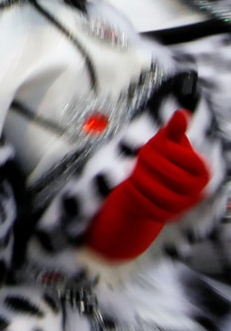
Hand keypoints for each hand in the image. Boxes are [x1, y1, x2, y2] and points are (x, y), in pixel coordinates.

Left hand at [85, 111, 211, 260]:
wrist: (145, 183)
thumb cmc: (159, 159)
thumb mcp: (164, 142)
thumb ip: (173, 130)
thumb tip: (181, 113)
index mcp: (201, 171)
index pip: (195, 164)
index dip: (174, 152)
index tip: (158, 144)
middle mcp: (196, 191)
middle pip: (180, 181)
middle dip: (156, 165)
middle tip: (142, 156)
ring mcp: (182, 206)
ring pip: (166, 197)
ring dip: (145, 181)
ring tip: (133, 170)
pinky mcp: (165, 216)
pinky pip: (151, 209)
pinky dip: (137, 196)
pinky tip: (128, 185)